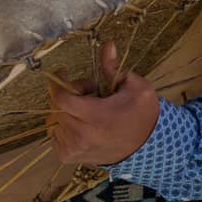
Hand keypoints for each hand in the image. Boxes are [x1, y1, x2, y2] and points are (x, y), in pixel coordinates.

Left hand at [46, 42, 160, 167]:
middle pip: (57, 107)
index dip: (58, 83)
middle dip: (68, 95)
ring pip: (55, 120)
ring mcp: (73, 148)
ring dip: (67, 111)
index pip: (61, 98)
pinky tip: (82, 125)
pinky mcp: (68, 156)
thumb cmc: (142, 114)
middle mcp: (82, 135)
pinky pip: (54, 134)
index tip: (62, 72)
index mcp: (97, 116)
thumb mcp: (136, 87)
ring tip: (88, 111)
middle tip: (89, 93)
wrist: (147, 146)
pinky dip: (63, 126)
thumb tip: (108, 45)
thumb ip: (114, 68)